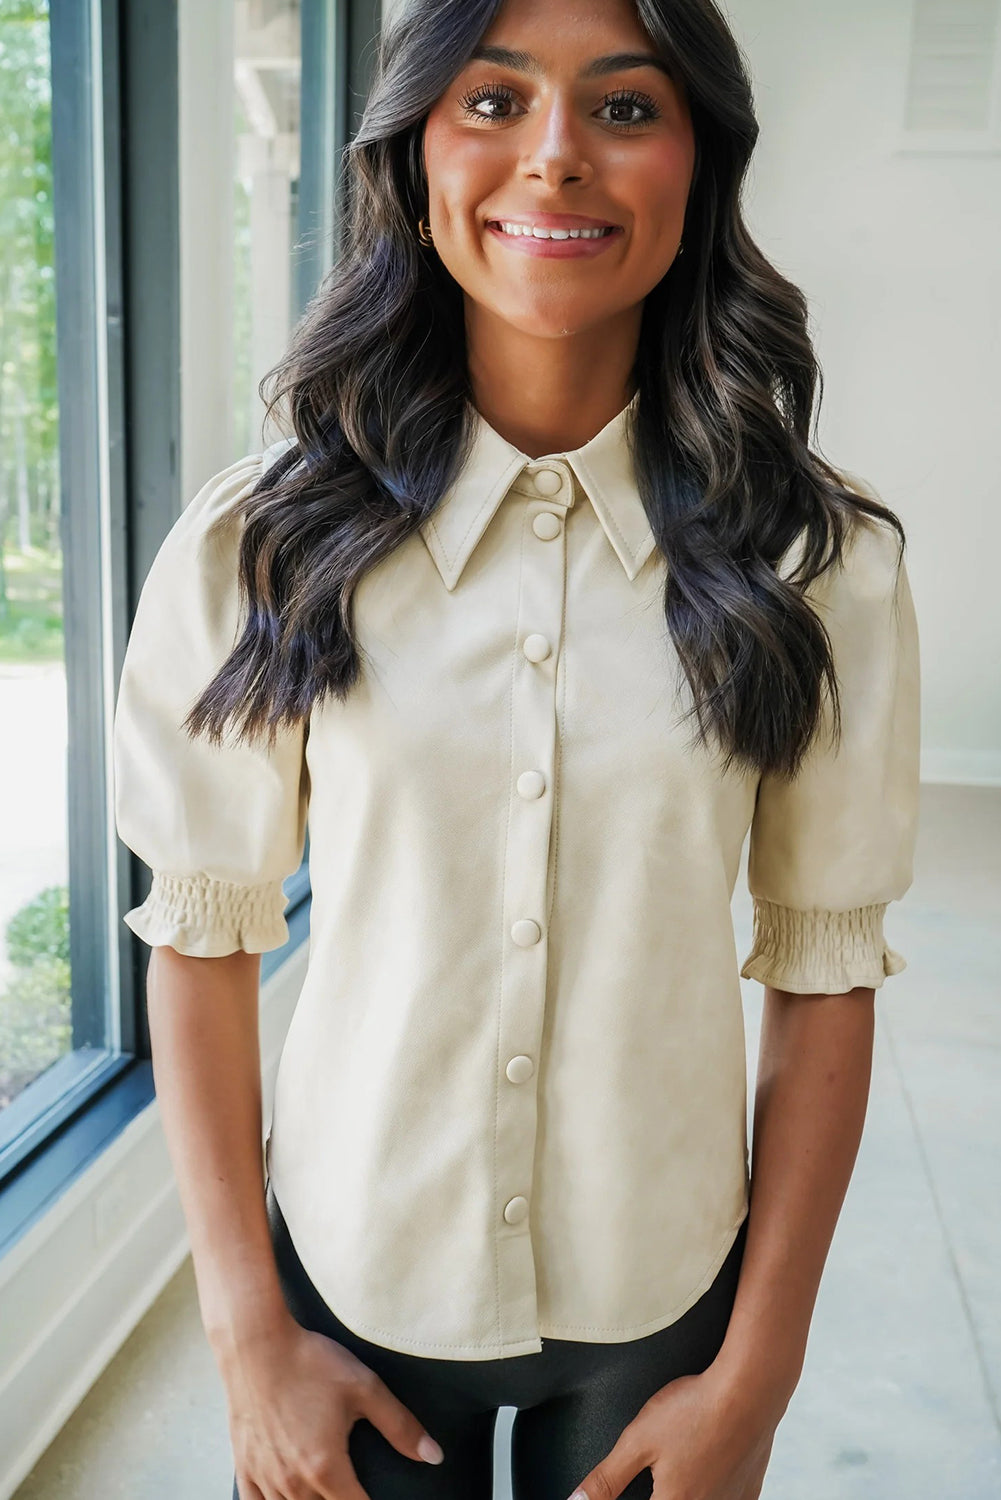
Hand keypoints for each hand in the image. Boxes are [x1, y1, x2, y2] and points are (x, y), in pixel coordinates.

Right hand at [221, 1306, 444, 1498]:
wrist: (255, 1344)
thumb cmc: (309, 1362)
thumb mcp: (364, 1387)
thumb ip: (400, 1425)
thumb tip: (433, 1456)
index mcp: (325, 1466)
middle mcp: (293, 1481)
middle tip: (351, 1490)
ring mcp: (265, 1476)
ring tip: (326, 1493)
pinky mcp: (245, 1464)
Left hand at [563, 1358, 787, 1499]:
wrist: (749, 1390)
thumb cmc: (694, 1410)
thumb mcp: (638, 1440)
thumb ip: (608, 1477)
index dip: (628, 1499)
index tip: (637, 1484)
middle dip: (660, 1491)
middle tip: (657, 1474)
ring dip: (689, 1490)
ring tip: (680, 1464)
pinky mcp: (751, 1486)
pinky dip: (716, 1491)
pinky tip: (709, 1472)